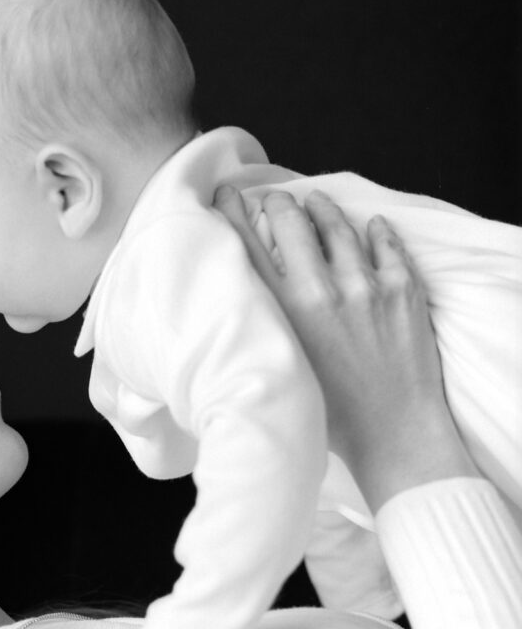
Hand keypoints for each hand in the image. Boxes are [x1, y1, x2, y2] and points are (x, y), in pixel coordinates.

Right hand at [213, 185, 477, 512]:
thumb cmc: (330, 413)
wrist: (392, 433)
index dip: (231, 212)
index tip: (225, 195)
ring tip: (315, 202)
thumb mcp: (277, 365)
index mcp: (282, 312)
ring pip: (338, 227)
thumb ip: (261, 329)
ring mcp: (365, 287)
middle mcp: (321, 291)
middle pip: (292, 223)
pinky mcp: (403, 291)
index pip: (247, 245)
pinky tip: (371, 225)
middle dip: (279, 204)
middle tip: (273, 198)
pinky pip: (387, 246)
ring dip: (323, 210)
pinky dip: (377, 232)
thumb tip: (243, 303)